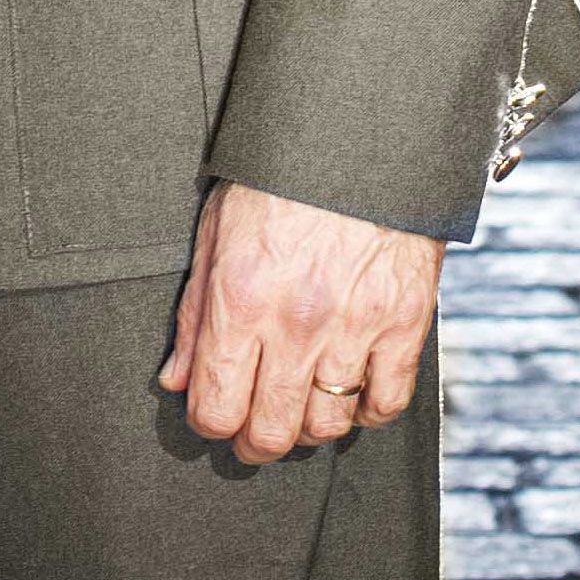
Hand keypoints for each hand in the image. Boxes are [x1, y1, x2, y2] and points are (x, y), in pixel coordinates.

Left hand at [160, 179, 441, 468]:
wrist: (359, 136)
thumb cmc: (279, 178)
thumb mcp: (216, 230)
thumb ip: (194, 314)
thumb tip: (176, 380)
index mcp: (240, 299)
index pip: (215, 407)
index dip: (208, 424)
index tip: (213, 415)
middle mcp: (296, 324)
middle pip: (270, 431)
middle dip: (253, 443)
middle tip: (252, 433)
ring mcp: (354, 327)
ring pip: (326, 426)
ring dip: (307, 429)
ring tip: (298, 410)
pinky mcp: (404, 323)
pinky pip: (386, 403)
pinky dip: (365, 412)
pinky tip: (350, 394)